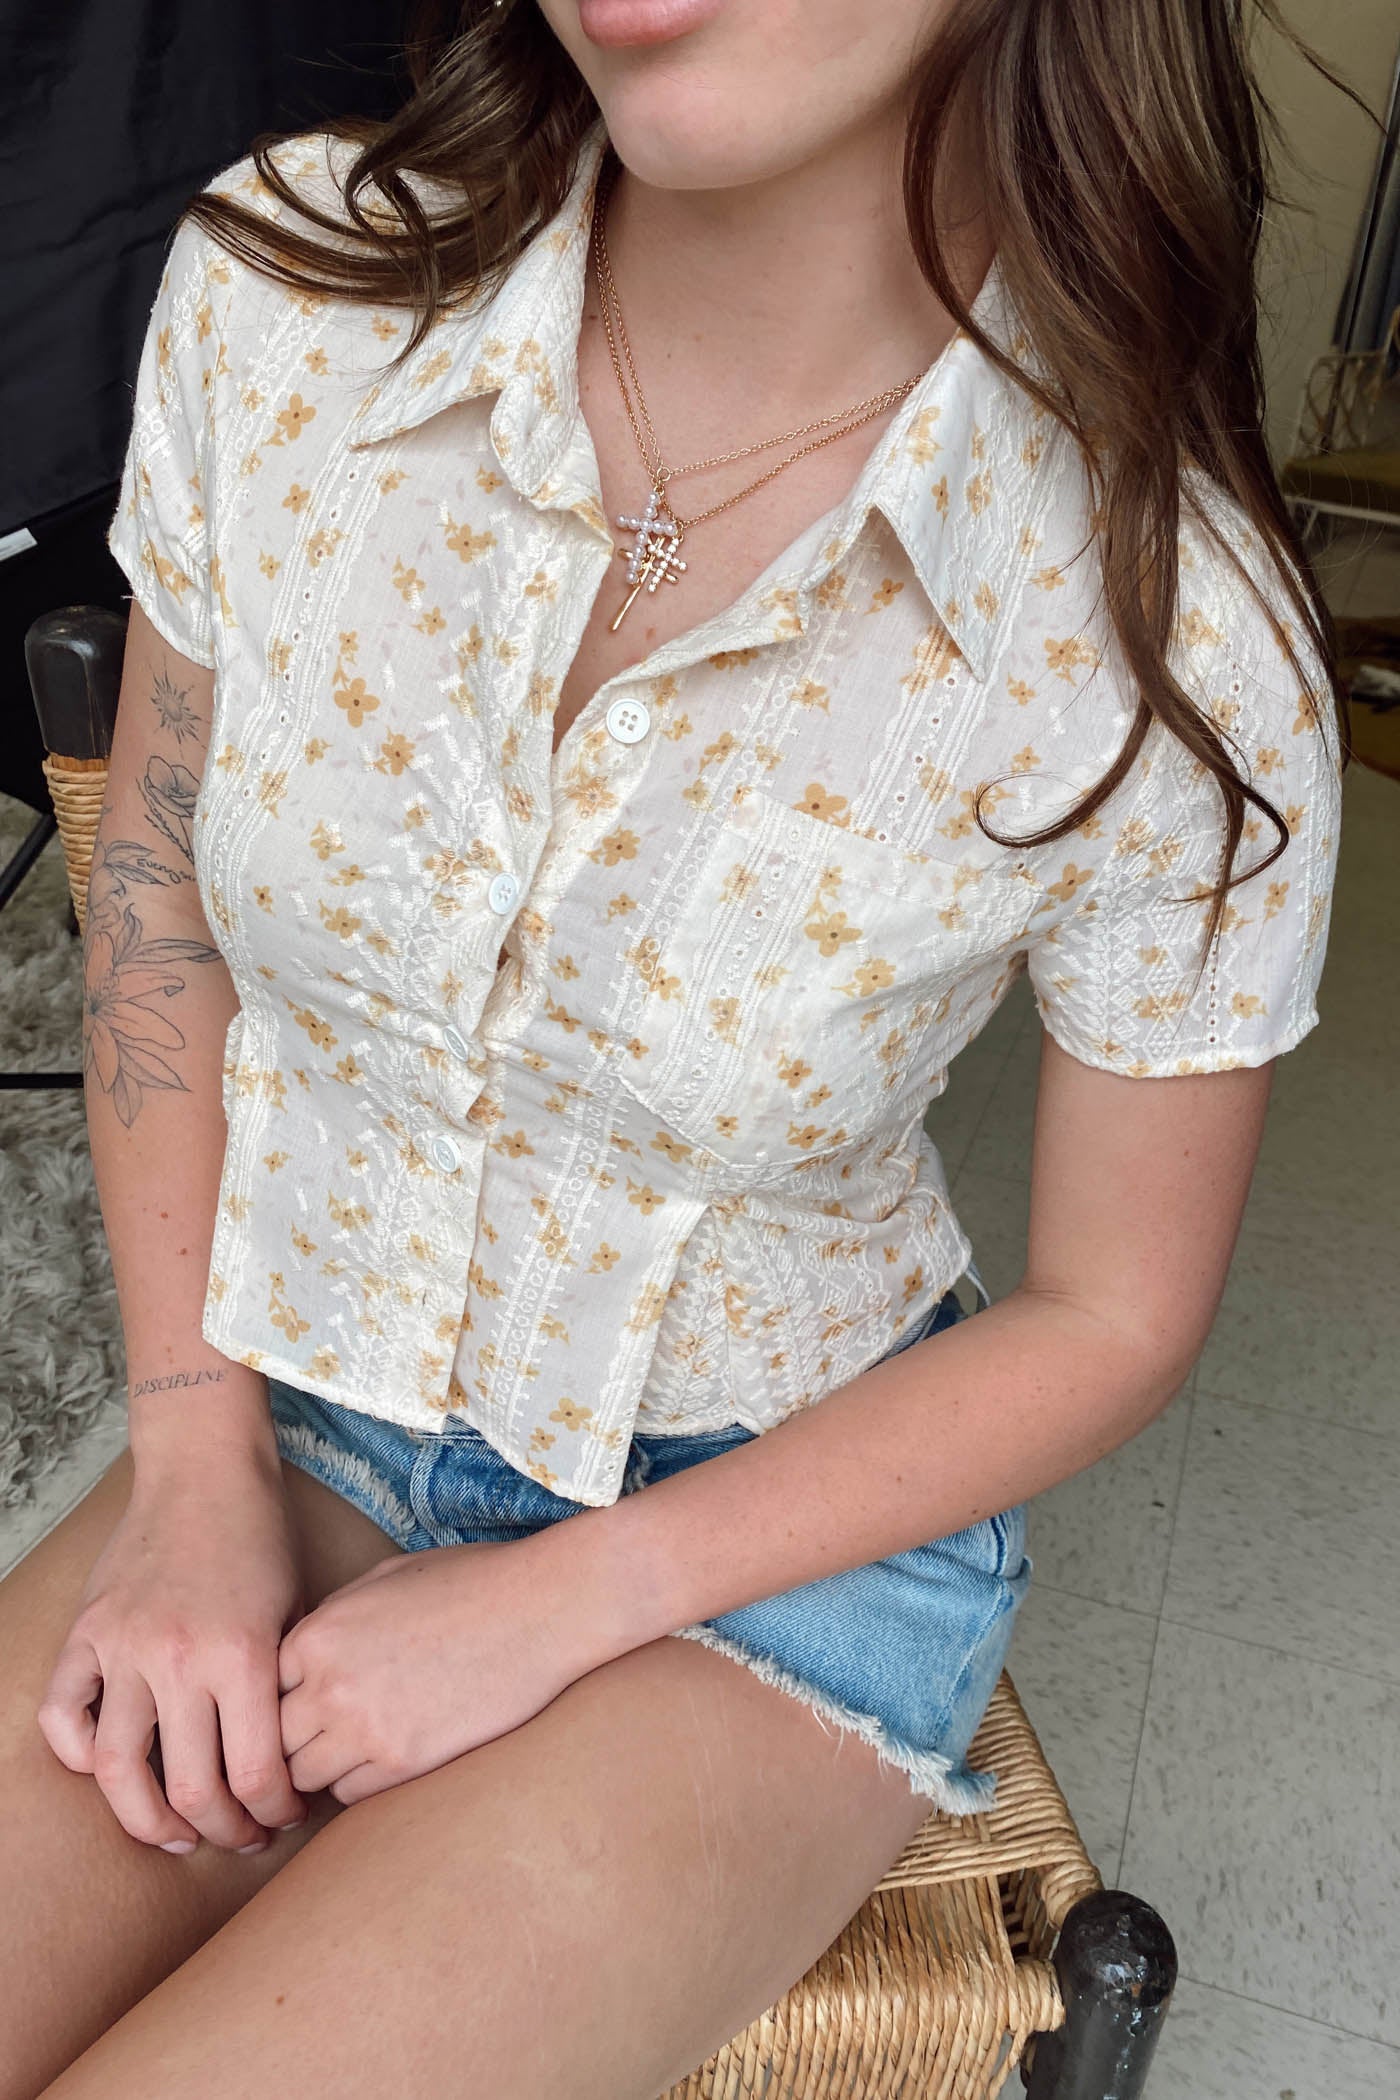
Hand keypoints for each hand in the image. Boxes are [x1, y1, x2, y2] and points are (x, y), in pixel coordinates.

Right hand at [38, 1449, 308, 1852]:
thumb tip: (290, 1762)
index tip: (283, 1817)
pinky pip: (62, 1717)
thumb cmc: (262, 1538)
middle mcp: (179, 1658)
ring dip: (151, 1820)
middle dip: (223, 1831)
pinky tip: (111, 1772)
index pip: (255, 1774)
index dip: (272, 1812)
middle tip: (241, 1836)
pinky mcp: (86, 1632)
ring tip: (177, 1833)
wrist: (205, 1471)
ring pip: (118, 1772)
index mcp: (243, 1654)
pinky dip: (78, 1756)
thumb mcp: (297, 1609)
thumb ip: (286, 1685)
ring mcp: (124, 1647)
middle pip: (191, 1789)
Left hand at [276, 1537, 597, 1804]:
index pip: (260, 1690)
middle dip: (286, 1742)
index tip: (292, 1706)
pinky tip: (383, 1757)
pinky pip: (349, 1794)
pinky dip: (357, 1783)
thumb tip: (308, 1655)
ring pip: (303, 1777)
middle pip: (271, 1740)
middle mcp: (328, 1684)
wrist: (539, 1608)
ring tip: (344, 1755)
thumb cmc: (469, 1582)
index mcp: (318, 1633)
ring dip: (318, 1769)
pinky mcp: (404, 1761)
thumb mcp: (385, 1578)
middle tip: (306, 1745)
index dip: (275, 1699)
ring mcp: (364, 1728)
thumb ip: (333, 1619)